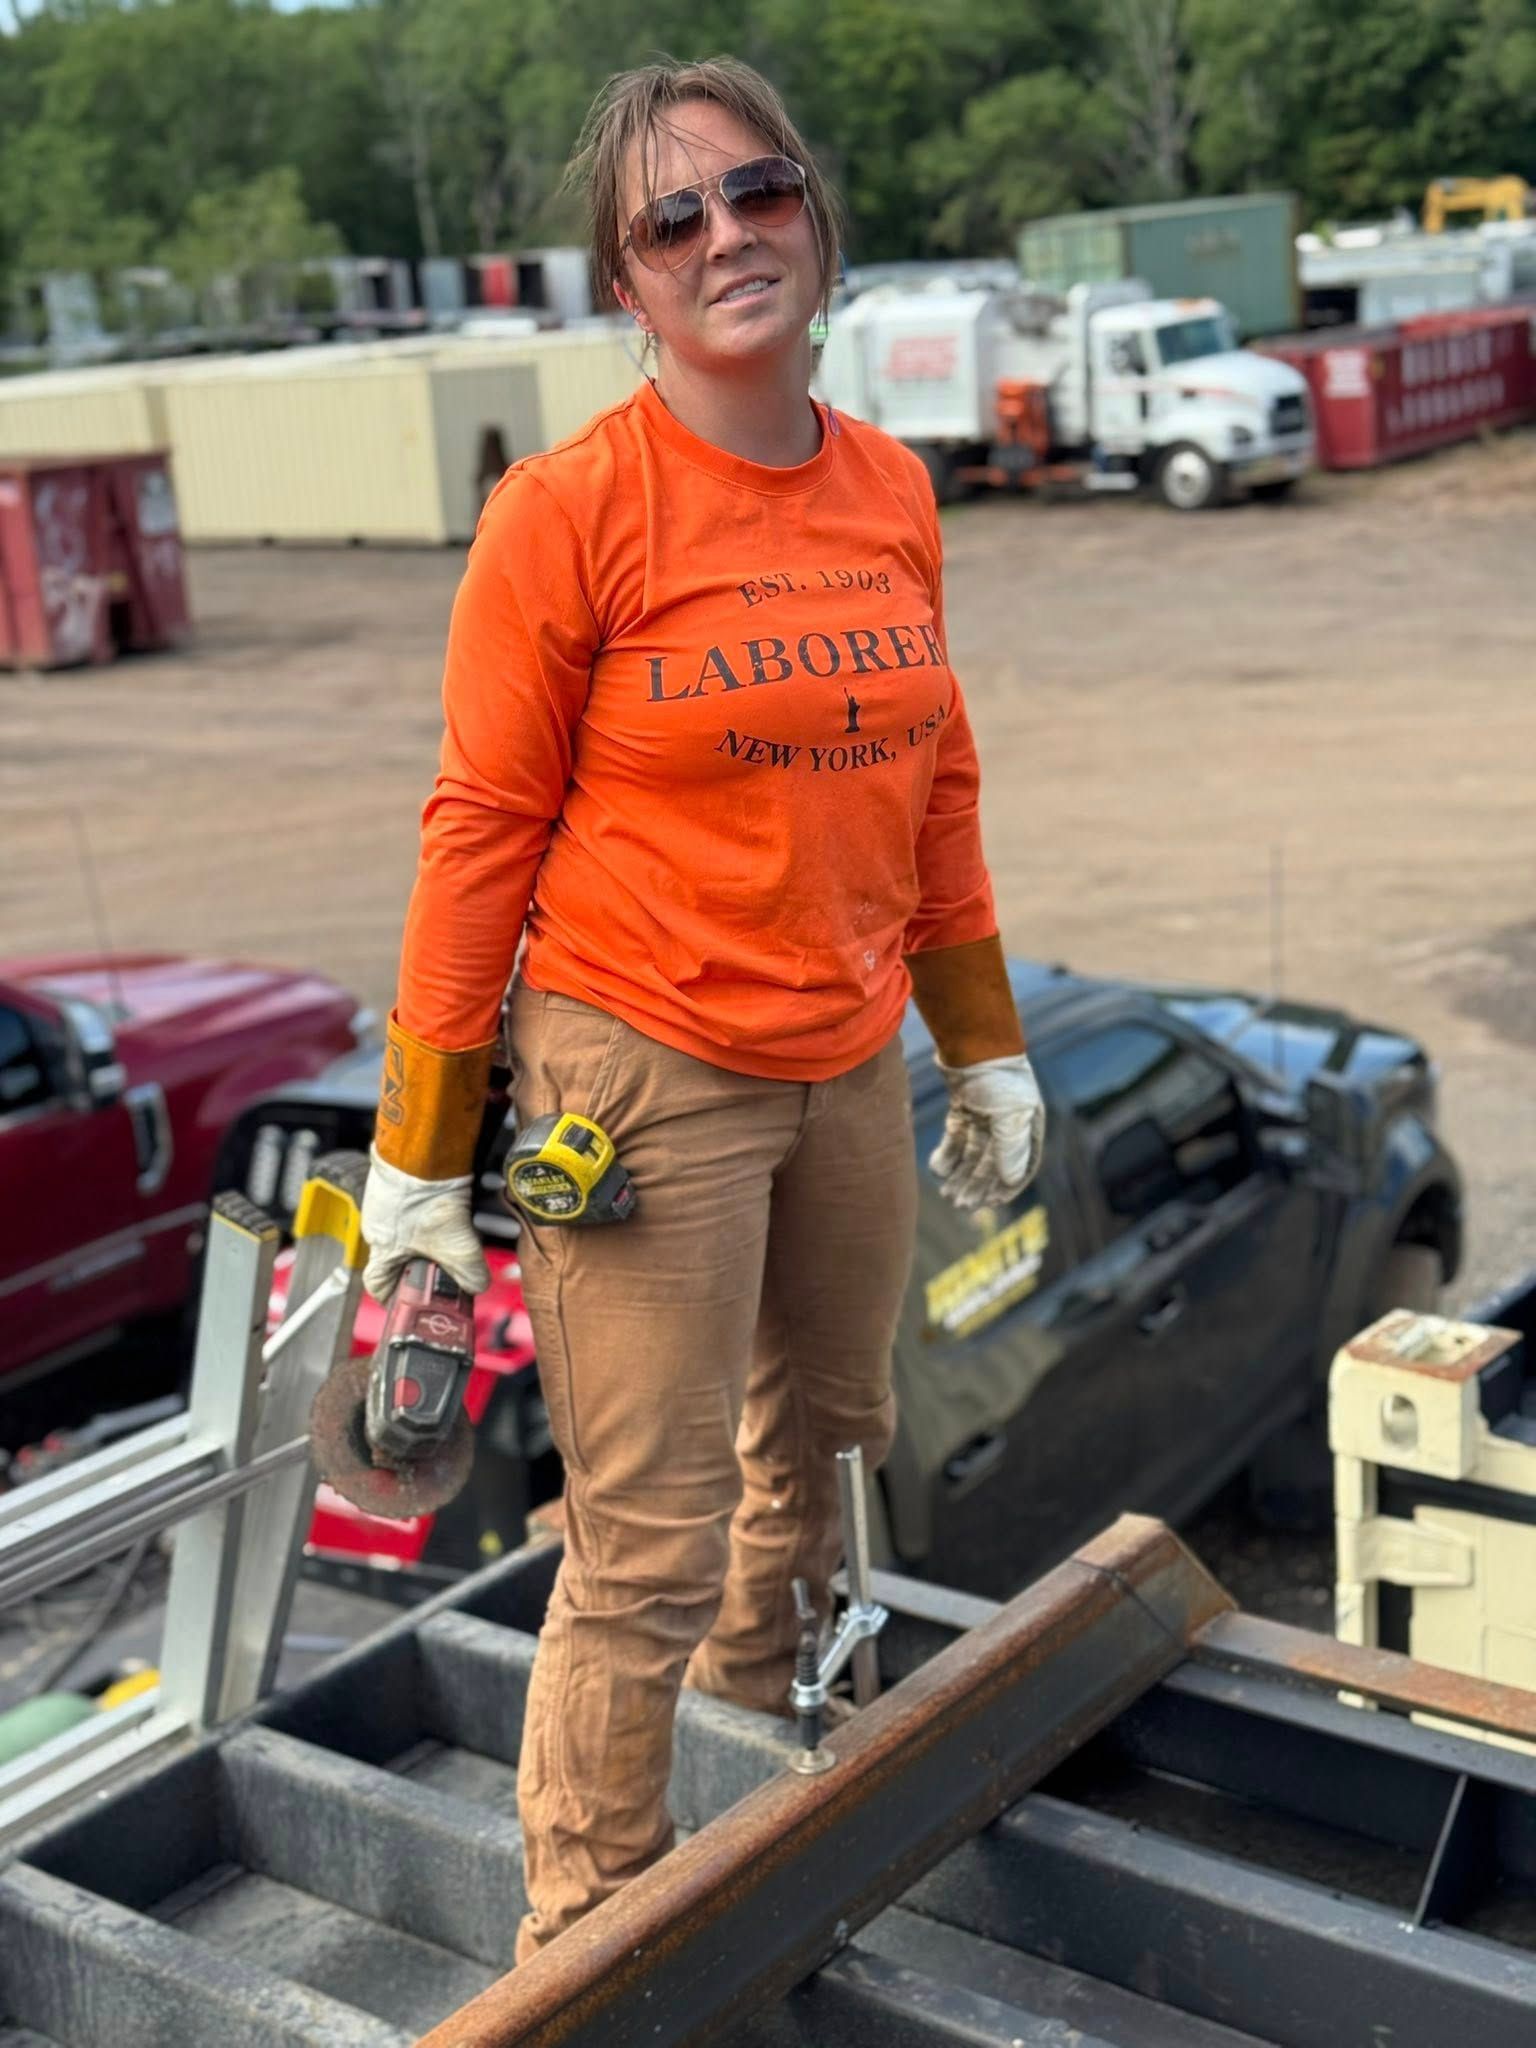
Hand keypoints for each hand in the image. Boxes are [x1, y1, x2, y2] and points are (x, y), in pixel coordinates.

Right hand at [360, 1146, 489, 1303]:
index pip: (378, 1284)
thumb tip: (477, 1286)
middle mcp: (381, 1226)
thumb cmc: (425, 1195)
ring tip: (465, 1226)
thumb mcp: (456, 1244)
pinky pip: (421, 1201)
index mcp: (383, 1248)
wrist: (425, 1150)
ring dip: (439, 1229)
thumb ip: (470, 1272)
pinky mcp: (403, 1180)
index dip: (394, 1297)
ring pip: (415, 1226)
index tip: (413, 1301)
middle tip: (451, 1261)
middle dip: (429, 1260)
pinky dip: (441, 1205)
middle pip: (402, 1254)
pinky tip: (462, 1201)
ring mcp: (390, 1201)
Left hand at [930, 1053, 1045, 1212]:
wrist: (974, 1043)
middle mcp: (1008, 1124)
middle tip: (959, 1204)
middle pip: (992, 1162)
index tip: (990, 1204)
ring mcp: (985, 1116)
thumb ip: (1011, 1149)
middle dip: (976, 1185)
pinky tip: (938, 1169)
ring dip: (960, 1174)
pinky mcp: (964, 1108)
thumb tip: (1010, 1182)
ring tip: (947, 1193)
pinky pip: (957, 1137)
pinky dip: (948, 1154)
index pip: (1020, 1165)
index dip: (1006, 1186)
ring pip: (972, 1153)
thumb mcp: (1010, 1116)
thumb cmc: (998, 1079)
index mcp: (1027, 1127)